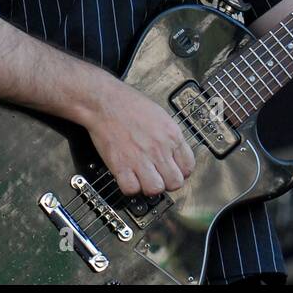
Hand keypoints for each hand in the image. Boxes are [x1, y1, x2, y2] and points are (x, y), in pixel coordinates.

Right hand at [85, 77, 195, 196]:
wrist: (105, 102)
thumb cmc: (129, 105)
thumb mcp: (161, 116)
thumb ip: (170, 137)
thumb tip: (174, 154)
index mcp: (172, 135)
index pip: (188, 167)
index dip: (180, 172)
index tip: (172, 170)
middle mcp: (159, 149)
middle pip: (175, 183)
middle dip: (167, 182)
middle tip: (158, 176)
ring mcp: (140, 158)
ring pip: (155, 190)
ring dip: (149, 187)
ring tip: (143, 178)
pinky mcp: (121, 165)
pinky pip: (131, 189)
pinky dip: (129, 187)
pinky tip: (128, 177)